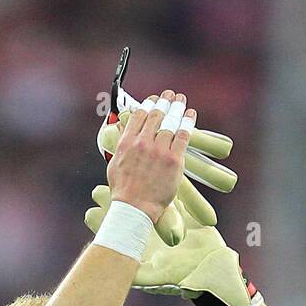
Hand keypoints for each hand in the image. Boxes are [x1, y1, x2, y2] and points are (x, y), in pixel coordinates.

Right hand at [106, 90, 195, 228]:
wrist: (134, 209)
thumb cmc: (124, 192)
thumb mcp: (114, 165)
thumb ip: (121, 147)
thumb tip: (123, 134)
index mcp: (127, 142)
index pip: (139, 115)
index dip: (148, 104)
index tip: (154, 100)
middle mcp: (143, 143)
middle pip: (156, 115)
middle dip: (165, 102)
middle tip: (171, 95)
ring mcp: (159, 150)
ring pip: (171, 122)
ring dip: (177, 108)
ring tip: (181, 100)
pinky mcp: (173, 160)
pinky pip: (182, 136)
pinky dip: (188, 122)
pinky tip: (191, 114)